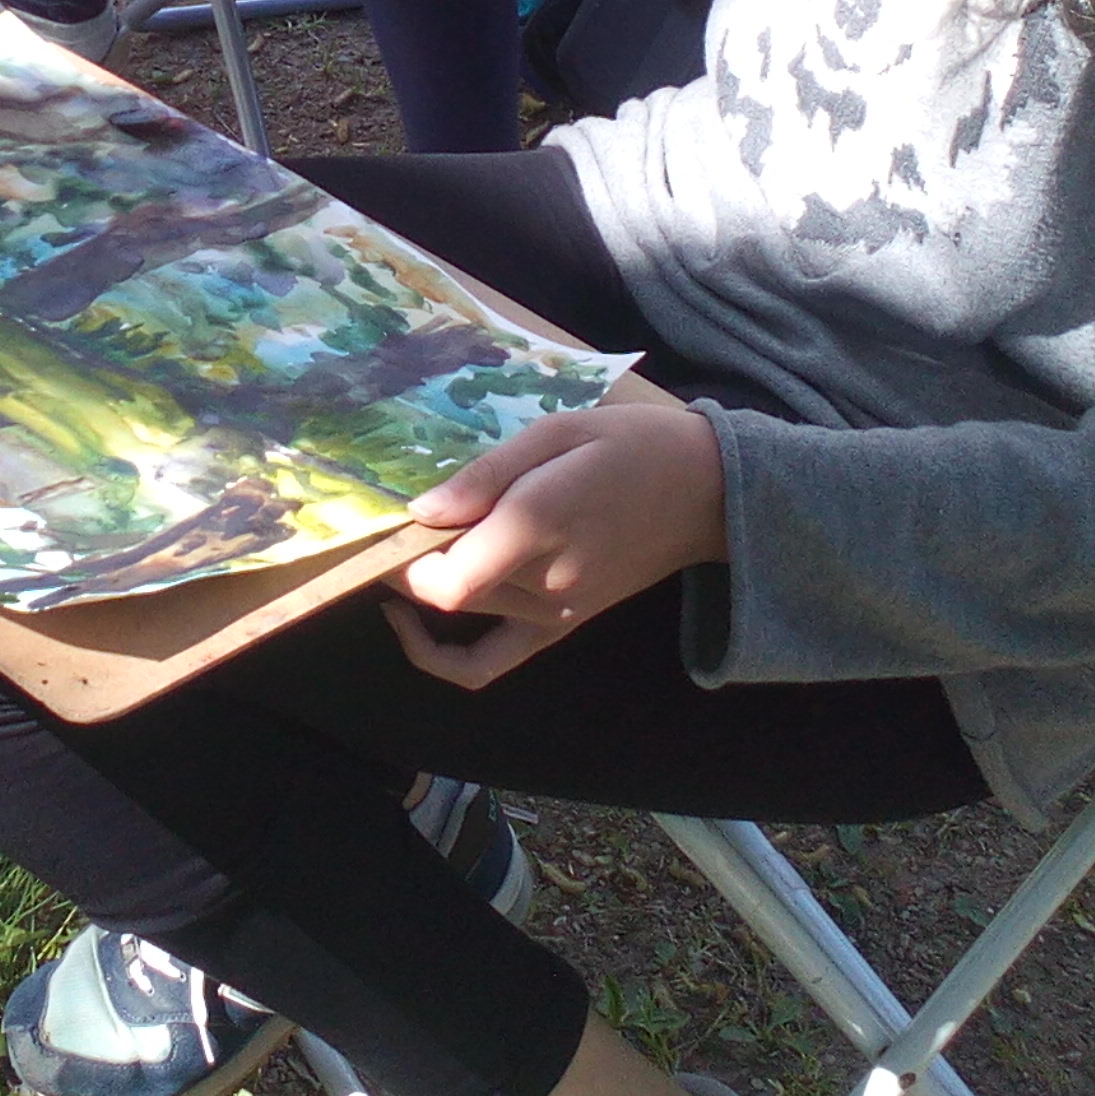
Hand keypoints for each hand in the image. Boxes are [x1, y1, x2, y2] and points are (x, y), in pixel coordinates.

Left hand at [383, 403, 723, 688]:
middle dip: (408, 558)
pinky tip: (412, 625)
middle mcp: (545, 582)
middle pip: (449, 592)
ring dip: (427, 585)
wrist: (704, 492)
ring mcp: (554, 612)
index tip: (390, 517)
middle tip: (398, 516)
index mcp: (541, 526)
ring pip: (464, 614)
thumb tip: (421, 511)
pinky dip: (442, 658)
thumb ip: (487, 475)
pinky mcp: (561, 625)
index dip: (403, 557)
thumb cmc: (629, 446)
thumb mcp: (557, 431)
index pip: (449, 576)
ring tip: (417, 539)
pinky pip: (487, 664)